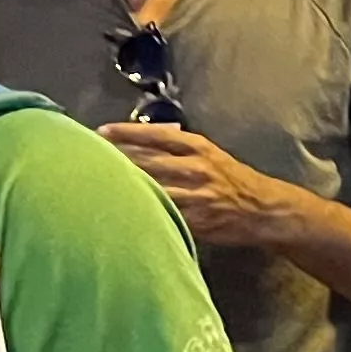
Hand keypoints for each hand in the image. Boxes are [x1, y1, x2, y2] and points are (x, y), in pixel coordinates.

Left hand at [98, 123, 290, 248]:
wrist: (263, 209)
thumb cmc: (232, 180)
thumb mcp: (210, 155)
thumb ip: (179, 149)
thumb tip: (140, 142)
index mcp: (198, 147)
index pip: (156, 135)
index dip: (126, 132)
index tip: (100, 132)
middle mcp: (196, 167)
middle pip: (148, 160)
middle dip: (117, 159)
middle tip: (86, 157)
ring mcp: (197, 195)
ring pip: (153, 187)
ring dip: (125, 186)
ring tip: (95, 184)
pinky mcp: (197, 220)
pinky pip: (165, 214)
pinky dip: (143, 211)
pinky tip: (121, 212)